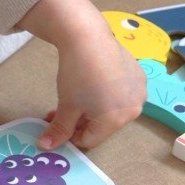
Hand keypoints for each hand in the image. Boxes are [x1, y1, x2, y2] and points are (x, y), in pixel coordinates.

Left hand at [40, 35, 145, 149]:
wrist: (88, 38)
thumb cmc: (77, 75)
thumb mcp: (66, 106)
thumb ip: (59, 130)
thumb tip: (45, 147)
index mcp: (117, 120)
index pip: (91, 140)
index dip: (70, 136)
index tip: (57, 125)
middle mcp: (134, 108)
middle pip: (102, 125)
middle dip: (79, 121)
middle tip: (59, 111)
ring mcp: (139, 90)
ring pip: (110, 108)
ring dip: (90, 107)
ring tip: (73, 95)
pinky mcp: (138, 74)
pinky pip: (119, 92)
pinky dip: (104, 92)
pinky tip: (91, 79)